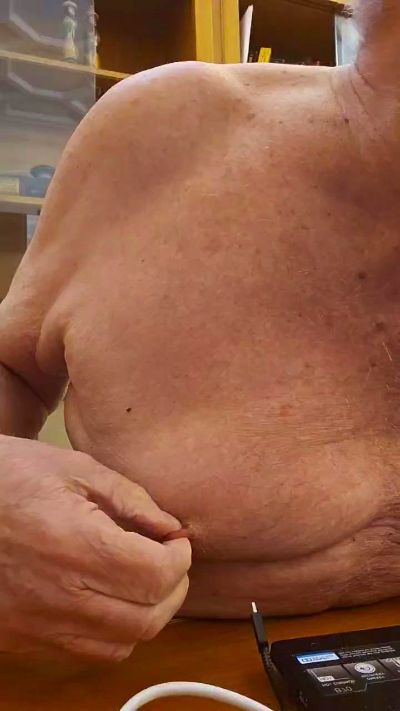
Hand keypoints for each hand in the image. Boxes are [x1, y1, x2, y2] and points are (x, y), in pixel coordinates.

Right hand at [0, 435, 190, 661]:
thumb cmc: (8, 477)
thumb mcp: (72, 468)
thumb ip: (129, 498)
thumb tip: (170, 527)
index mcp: (74, 543)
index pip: (154, 575)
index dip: (180, 559)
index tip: (177, 540)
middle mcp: (58, 594)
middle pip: (146, 617)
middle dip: (174, 588)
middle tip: (170, 560)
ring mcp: (38, 623)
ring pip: (122, 643)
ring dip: (149, 614)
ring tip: (146, 580)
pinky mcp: (24, 637)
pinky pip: (88, 652)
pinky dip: (116, 632)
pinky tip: (112, 599)